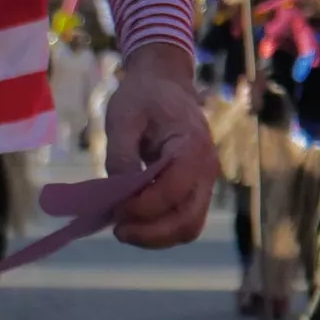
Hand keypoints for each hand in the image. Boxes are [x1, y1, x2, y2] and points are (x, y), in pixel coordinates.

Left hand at [101, 44, 218, 249]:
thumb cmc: (142, 97)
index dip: (142, 207)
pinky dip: (160, 228)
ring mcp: (205, 180)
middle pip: (188, 220)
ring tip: (123, 228)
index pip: (173, 191)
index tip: (113, 208)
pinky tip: (135, 220)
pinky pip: (184, 219)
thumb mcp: (122, 118)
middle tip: (117, 230)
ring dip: (156, 236)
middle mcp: (206, 168)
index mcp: (191, 146)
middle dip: (151, 234)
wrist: (165, 83)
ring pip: (188, 226)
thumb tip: (119, 195)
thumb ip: (120, 156)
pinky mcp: (195, 187)